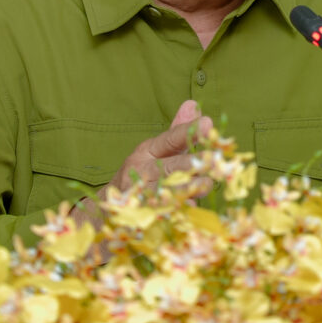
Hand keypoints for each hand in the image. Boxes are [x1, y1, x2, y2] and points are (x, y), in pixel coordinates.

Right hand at [70, 100, 212, 230]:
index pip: (170, 139)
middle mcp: (141, 172)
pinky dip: (173, 213)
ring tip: (205, 185)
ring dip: (185, 189)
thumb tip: (193, 104)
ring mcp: (138, 196)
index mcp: (147, 152)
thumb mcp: (157, 151)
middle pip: (167, 167)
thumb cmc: (143, 174)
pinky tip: (189, 210)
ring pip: (163, 192)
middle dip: (189, 164)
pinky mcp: (138, 218)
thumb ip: (178, 131)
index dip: (189, 132)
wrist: (110, 209)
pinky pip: (158, 216)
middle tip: (212, 160)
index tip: (208, 124)